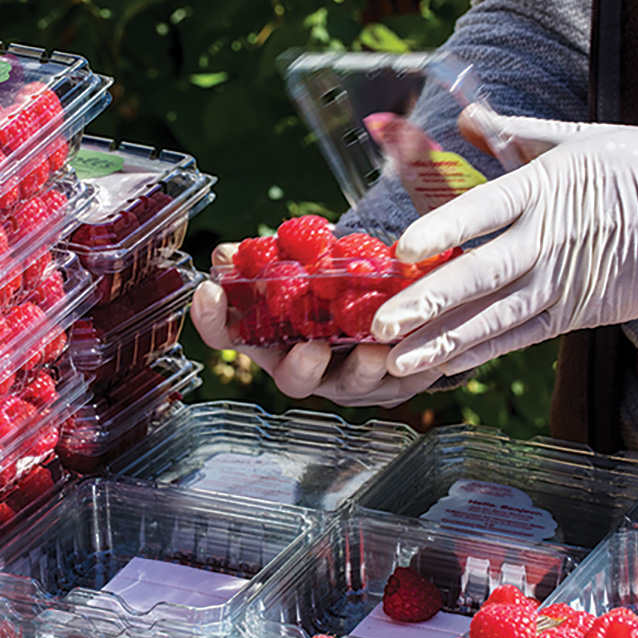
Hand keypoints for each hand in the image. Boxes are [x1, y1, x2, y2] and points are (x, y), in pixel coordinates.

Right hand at [190, 244, 443, 406]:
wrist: (384, 301)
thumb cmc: (328, 286)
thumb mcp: (297, 263)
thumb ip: (266, 256)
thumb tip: (226, 253)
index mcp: (271, 338)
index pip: (227, 335)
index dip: (212, 319)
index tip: (208, 292)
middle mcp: (305, 365)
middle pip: (292, 379)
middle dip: (301, 366)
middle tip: (312, 348)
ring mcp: (348, 380)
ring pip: (352, 385)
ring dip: (363, 369)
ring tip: (375, 350)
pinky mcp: (393, 383)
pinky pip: (404, 382)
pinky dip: (415, 368)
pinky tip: (428, 354)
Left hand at [373, 106, 637, 377]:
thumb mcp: (582, 138)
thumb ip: (514, 132)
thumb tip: (463, 116)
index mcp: (549, 187)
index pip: (486, 209)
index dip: (443, 229)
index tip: (402, 248)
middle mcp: (552, 239)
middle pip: (483, 275)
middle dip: (429, 301)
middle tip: (381, 323)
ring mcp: (566, 282)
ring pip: (497, 317)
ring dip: (444, 340)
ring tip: (397, 360)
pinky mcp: (580, 313)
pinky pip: (523, 336)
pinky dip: (483, 352)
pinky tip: (443, 365)